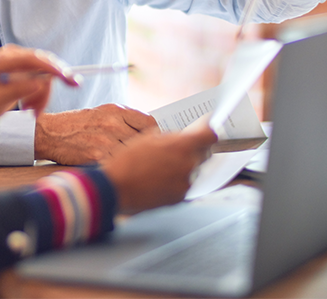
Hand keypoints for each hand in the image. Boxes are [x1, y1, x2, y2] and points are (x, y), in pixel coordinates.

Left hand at [0, 45, 79, 133]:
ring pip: (45, 75)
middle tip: (58, 98)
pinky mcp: (23, 69)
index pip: (33, 58)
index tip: (68, 76)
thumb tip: (38, 83)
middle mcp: (12, 55)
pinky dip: (39, 95)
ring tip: (31, 112)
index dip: (53, 66)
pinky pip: (41, 80)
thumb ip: (17, 90)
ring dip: (42, 96)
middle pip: (44, 65)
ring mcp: (18, 61)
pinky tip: (29, 106)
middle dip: (50, 86)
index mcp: (2, 60)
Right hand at [33, 105, 157, 164]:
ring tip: (134, 167)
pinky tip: (117, 171)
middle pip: (144, 141)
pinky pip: (118, 166)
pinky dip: (119, 169)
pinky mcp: (97, 157)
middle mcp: (113, 123)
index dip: (156, 134)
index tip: (156, 142)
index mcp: (116, 110)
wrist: (49, 133)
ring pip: (133, 155)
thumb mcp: (101, 113)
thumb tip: (148, 132)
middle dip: (146, 151)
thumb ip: (124, 120)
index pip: (150, 122)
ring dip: (134, 162)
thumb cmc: (76, 124)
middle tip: (147, 159)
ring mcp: (106, 141)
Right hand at [100, 122, 216, 213]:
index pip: (210, 136)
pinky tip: (160, 178)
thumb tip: (180, 136)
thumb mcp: (146, 138)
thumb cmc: (126, 162)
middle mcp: (189, 166)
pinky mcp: (180, 198)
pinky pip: (186, 185)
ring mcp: (186, 184)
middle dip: (196, 149)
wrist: (116, 189)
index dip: (208, 131)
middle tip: (180, 147)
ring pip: (195, 170)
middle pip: (205, 154)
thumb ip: (169, 136)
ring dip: (185, 166)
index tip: (205, 129)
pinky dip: (177, 180)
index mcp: (181, 147)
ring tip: (163, 166)